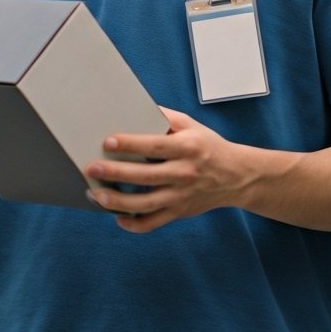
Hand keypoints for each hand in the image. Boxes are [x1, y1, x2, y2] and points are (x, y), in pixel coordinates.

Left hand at [83, 108, 252, 232]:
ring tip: (97, 195)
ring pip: (146, 204)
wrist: (238, 176)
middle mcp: (185, 173)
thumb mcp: (192, 125)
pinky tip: (117, 217)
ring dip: (118, 201)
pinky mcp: (180, 212)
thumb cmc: (208, 146)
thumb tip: (137, 107)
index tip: (108, 142)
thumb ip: (166, 117)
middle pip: (146, 176)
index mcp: (188, 148)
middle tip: (92, 168)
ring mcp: (182, 196)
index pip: (155, 146)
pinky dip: (134, 224)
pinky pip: (154, 223)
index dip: (130, 144)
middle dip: (116, 173)